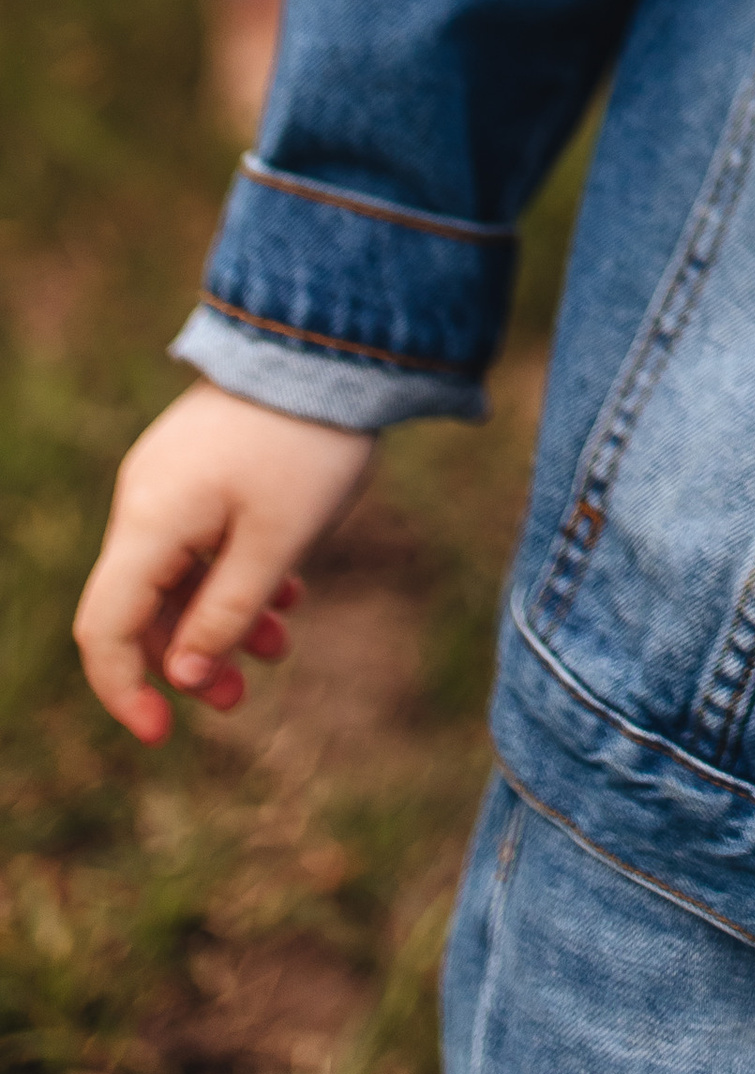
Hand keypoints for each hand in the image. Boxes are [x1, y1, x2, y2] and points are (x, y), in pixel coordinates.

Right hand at [74, 382, 373, 743]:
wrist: (330, 339)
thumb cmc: (308, 443)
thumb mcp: (277, 542)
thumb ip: (227, 615)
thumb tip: (185, 677)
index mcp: (149, 522)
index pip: (105, 629)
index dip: (124, 691)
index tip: (165, 734)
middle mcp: (144, 499)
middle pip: (141, 607)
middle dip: (188, 659)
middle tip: (243, 698)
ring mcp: (169, 476)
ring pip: (176, 573)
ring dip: (219, 617)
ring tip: (281, 641)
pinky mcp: (199, 460)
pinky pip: (198, 536)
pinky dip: (231, 572)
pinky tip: (288, 587)